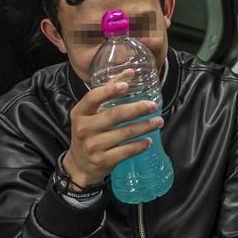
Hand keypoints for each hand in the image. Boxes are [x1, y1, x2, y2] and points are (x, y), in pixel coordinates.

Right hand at [65, 70, 162, 187]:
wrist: (79, 165)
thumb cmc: (89, 132)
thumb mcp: (91, 113)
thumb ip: (107, 91)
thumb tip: (129, 72)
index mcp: (80, 113)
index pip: (93, 98)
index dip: (109, 91)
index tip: (126, 85)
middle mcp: (84, 129)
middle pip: (115, 115)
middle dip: (137, 109)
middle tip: (153, 105)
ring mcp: (93, 146)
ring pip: (124, 133)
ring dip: (145, 126)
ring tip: (158, 121)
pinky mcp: (103, 160)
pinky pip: (126, 151)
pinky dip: (140, 145)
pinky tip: (148, 140)